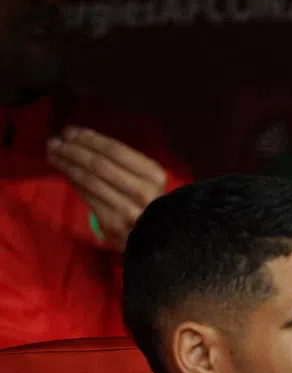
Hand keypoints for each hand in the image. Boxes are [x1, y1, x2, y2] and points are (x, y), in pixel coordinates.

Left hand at [46, 127, 169, 250]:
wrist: (158, 240)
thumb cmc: (150, 204)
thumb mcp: (148, 180)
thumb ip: (124, 163)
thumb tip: (83, 142)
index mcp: (153, 175)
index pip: (114, 150)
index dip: (88, 138)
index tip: (69, 131)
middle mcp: (143, 192)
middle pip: (99, 163)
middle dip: (72, 149)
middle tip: (54, 141)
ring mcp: (127, 209)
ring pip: (89, 179)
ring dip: (67, 164)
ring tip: (52, 154)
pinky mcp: (113, 223)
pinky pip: (86, 196)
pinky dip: (72, 181)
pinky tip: (63, 172)